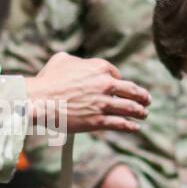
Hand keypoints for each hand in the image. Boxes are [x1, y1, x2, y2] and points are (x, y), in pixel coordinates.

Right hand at [26, 52, 149, 133]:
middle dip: (142, 96)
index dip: (120, 81)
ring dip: (140, 111)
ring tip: (144, 114)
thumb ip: (76, 60)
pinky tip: (135, 127)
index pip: (117, 75)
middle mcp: (105, 84)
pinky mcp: (98, 120)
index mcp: (99, 67)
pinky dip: (130, 126)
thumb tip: (78, 64)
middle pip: (131, 90)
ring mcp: (103, 103)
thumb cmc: (47, 80)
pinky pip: (120, 123)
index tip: (120, 87)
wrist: (39, 100)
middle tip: (147, 99)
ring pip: (130, 108)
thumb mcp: (62, 60)